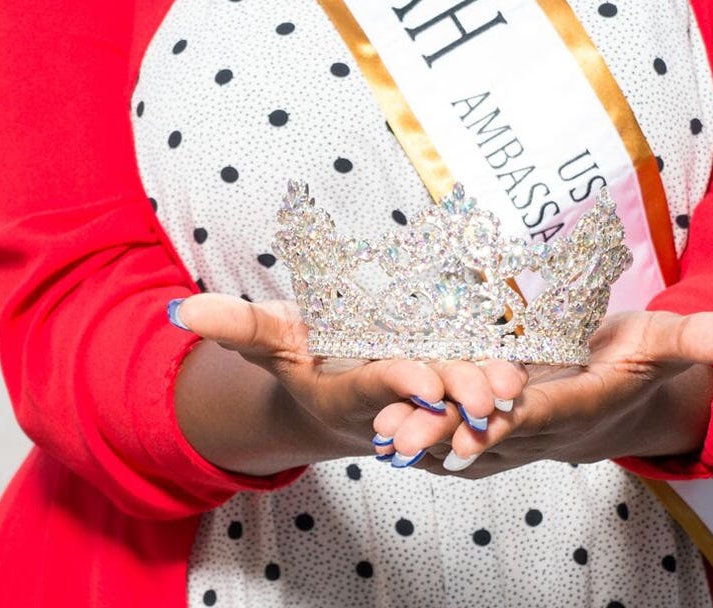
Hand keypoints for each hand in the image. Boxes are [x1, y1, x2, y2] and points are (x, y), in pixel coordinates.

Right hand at [171, 293, 526, 472]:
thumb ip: (237, 326)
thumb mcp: (273, 340)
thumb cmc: (308, 358)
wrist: (345, 394)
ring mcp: (431, 397)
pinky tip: (529, 374)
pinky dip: (505, 384)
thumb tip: (182, 311)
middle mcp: (398, 402)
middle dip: (457, 398)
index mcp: (354, 390)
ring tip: (515, 385)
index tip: (425, 382)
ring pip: (465, 401)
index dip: (402, 385)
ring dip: (490, 396)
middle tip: (487, 394)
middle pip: (432, 401)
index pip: (380, 387)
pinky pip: (484, 385)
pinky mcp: (458, 382)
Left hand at [369, 308, 712, 476]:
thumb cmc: (638, 360)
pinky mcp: (491, 432)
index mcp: (576, 401)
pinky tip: (383, 434)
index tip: (483, 418)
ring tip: (380, 440)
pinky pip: (451, 439)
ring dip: (423, 444)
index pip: (543, 411)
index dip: (512, 415)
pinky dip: (421, 438)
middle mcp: (540, 426)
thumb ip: (708, 339)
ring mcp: (512, 435)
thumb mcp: (671, 340)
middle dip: (446, 437)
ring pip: (461, 442)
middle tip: (401, 436)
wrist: (621, 400)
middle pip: (489, 434)